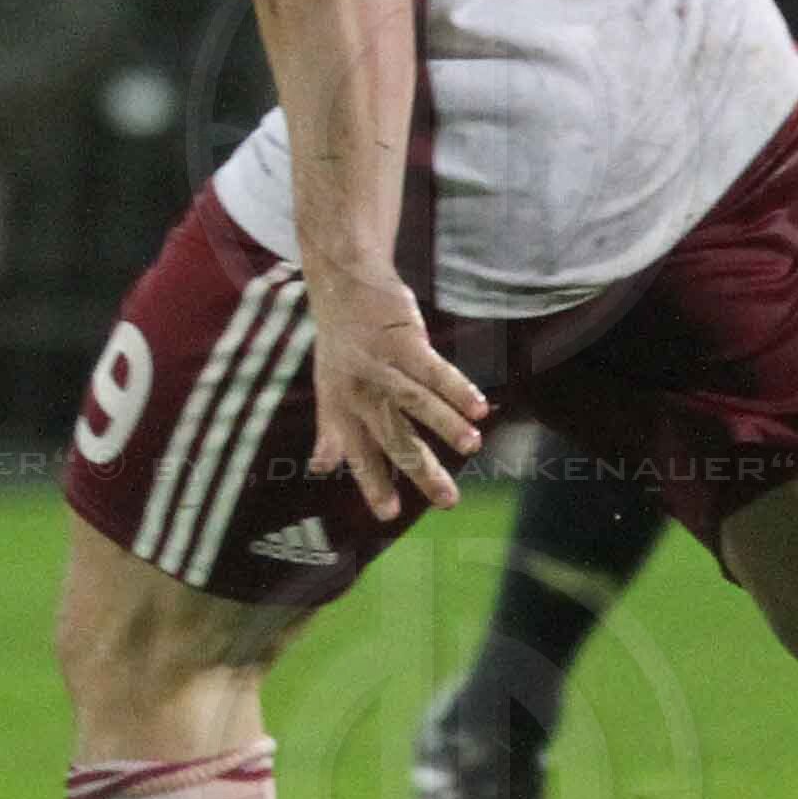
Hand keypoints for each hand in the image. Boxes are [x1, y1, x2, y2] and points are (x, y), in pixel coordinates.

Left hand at [299, 278, 486, 524]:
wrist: (343, 283)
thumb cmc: (339, 343)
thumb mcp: (327, 386)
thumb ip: (329, 429)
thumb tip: (320, 467)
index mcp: (341, 406)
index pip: (358, 452)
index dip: (372, 483)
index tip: (389, 515)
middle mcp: (359, 390)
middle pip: (393, 436)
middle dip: (420, 469)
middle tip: (448, 500)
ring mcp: (381, 364)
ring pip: (417, 401)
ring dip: (445, 425)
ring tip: (472, 447)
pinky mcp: (402, 340)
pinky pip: (434, 369)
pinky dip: (457, 389)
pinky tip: (478, 409)